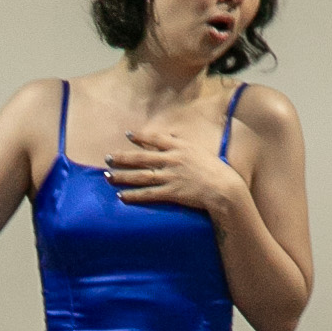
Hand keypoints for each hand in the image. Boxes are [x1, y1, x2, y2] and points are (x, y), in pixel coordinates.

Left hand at [104, 127, 240, 216]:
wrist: (224, 188)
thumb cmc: (216, 170)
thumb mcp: (200, 151)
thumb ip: (184, 146)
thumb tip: (172, 142)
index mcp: (180, 147)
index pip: (155, 139)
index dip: (140, 136)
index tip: (128, 134)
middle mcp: (172, 159)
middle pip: (142, 157)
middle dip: (123, 157)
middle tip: (107, 157)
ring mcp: (170, 176)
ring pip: (141, 176)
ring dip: (122, 176)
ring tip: (107, 176)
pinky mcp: (171, 193)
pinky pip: (148, 194)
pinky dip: (133, 195)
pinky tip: (121, 196)